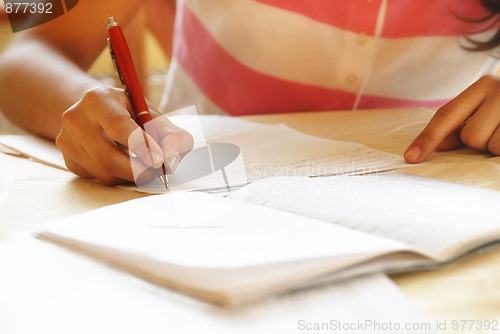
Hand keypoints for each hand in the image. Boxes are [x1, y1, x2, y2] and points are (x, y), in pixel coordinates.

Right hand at [55, 86, 193, 184]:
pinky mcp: (68, 160)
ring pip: (104, 173)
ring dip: (130, 176)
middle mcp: (75, 118)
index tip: (160, 161)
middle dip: (138, 170)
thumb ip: (172, 135)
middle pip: (108, 157)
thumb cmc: (131, 114)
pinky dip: (118, 177)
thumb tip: (171, 162)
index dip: (142, 147)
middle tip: (157, 172)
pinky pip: (98, 179)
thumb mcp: (153, 115)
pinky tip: (123, 164)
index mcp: (98, 99)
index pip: (119, 127)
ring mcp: (67, 140)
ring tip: (143, 165)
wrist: (95, 113)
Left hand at [405, 75, 499, 162]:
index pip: (446, 115)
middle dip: (480, 143)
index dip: (427, 138)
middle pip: (470, 136)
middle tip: (495, 131)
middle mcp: (499, 90)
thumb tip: (438, 146)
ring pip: (490, 145)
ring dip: (496, 147)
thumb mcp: (484, 110)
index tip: (410, 157)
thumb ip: (457, 125)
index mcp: (483, 86)